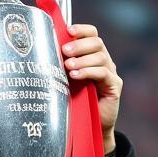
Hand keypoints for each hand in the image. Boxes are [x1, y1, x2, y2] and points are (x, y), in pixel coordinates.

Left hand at [61, 25, 121, 153]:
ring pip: (100, 57)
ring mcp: (111, 73)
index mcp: (93, 56)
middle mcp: (105, 62)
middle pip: (97, 42)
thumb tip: (44, 50)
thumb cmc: (76, 102)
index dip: (82, 30)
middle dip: (79, 44)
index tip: (68, 30)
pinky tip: (76, 76)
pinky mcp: (114, 86)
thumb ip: (62, 66)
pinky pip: (103, 73)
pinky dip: (88, 72)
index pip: (92, 34)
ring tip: (68, 66)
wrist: (90, 126)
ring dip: (82, 59)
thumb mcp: (67, 80)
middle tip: (65, 51)